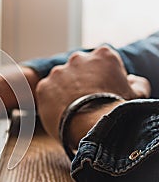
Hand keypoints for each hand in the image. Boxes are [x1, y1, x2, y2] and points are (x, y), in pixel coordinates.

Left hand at [35, 46, 150, 139]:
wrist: (93, 126)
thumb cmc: (117, 110)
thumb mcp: (138, 94)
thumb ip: (135, 82)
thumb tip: (130, 80)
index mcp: (103, 55)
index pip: (101, 62)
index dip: (102, 78)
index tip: (102, 91)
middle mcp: (78, 58)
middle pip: (78, 70)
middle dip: (81, 82)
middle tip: (85, 101)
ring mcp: (58, 71)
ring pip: (60, 81)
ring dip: (64, 92)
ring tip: (73, 110)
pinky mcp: (44, 86)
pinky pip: (47, 93)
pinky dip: (51, 102)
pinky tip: (62, 113)